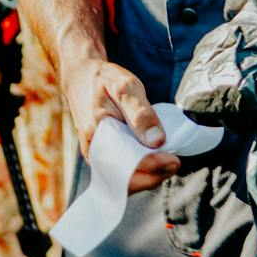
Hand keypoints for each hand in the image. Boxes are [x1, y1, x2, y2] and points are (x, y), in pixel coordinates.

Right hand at [62, 56, 178, 192]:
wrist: (81, 77)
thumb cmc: (104, 80)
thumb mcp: (125, 86)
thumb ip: (141, 113)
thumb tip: (157, 141)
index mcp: (97, 135)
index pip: (127, 166)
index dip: (153, 167)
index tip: (174, 161)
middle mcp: (94, 151)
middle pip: (126, 180)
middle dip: (154, 176)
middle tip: (175, 163)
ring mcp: (97, 156)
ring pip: (125, 179)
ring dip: (149, 175)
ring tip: (168, 161)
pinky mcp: (102, 156)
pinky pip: (122, 171)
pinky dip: (140, 170)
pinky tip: (155, 159)